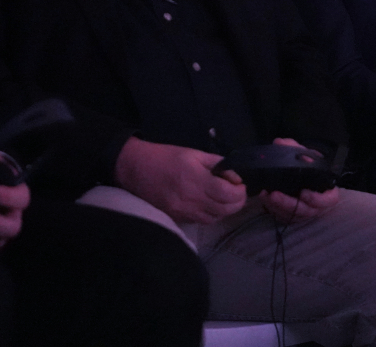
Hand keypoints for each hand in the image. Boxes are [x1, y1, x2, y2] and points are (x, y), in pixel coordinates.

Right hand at [113, 137, 246, 224]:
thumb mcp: (194, 153)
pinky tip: (210, 204)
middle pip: (225, 210)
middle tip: (237, 192)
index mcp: (197, 180)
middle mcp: (192, 200)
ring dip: (225, 210)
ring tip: (224, 197)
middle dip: (237, 202)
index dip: (240, 191)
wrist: (135, 168)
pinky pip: (201, 221)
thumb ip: (217, 164)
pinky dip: (211, 214)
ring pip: (215, 218)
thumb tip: (235, 176)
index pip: (228, 195)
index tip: (240, 184)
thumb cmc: (166, 157)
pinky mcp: (177, 218)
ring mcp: (183, 212)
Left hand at [259, 138, 339, 221]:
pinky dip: (273, 210)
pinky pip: (283, 217)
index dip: (316, 199)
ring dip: (277, 207)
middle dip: (288, 204)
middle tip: (274, 195)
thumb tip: (280, 143)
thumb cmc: (308, 165)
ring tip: (265, 195)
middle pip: (305, 211)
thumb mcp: (304, 154)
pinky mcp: (292, 216)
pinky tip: (264, 199)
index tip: (303, 193)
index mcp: (327, 192)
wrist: (302, 173)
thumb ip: (293, 147)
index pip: (327, 200)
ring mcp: (304, 213)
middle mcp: (317, 206)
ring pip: (292, 216)